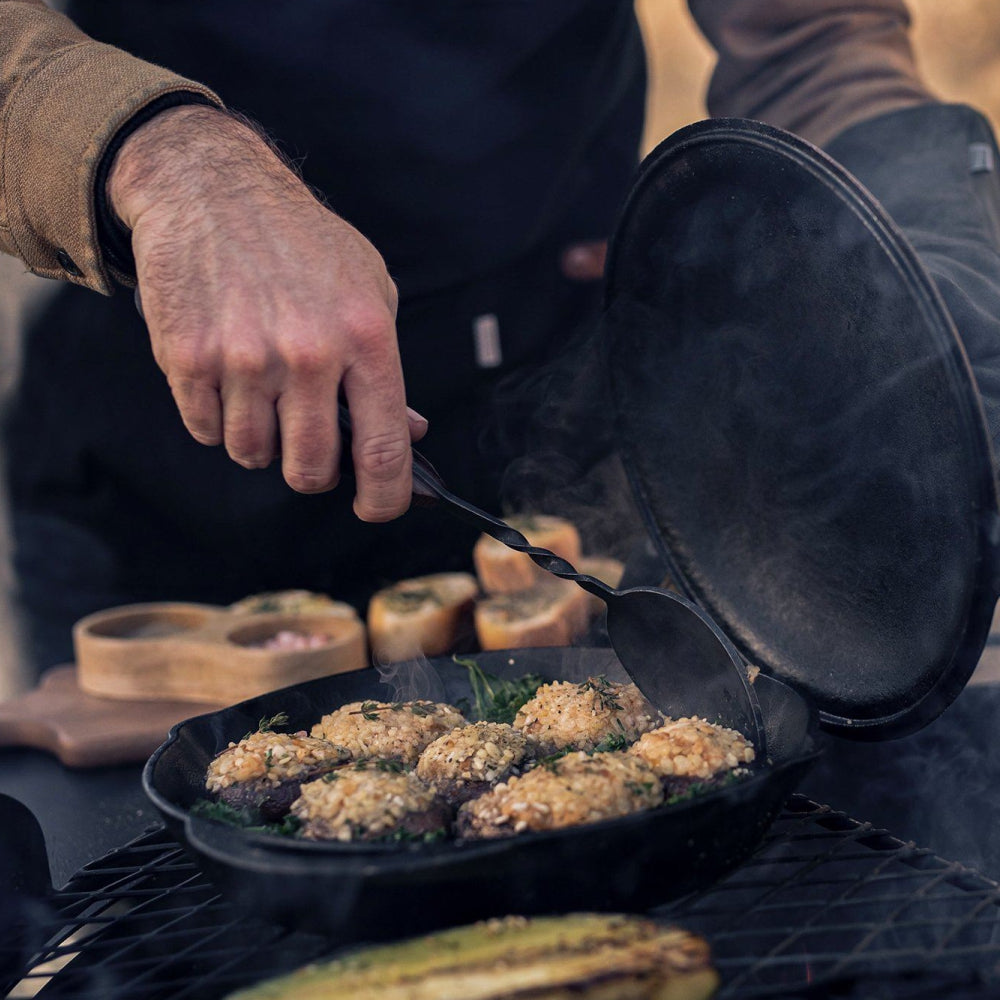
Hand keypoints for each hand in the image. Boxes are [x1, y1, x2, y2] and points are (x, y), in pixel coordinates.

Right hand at [108, 105, 425, 520]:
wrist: (212, 189)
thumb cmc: (302, 244)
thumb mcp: (369, 291)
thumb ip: (385, 369)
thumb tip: (409, 432)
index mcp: (366, 338)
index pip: (384, 449)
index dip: (386, 497)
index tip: (378, 507)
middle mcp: (309, 354)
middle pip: (311, 469)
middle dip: (313, 472)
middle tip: (309, 447)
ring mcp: (245, 358)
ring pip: (252, 455)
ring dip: (261, 441)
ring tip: (264, 395)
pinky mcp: (189, 358)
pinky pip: (206, 431)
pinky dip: (217, 419)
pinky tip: (227, 379)